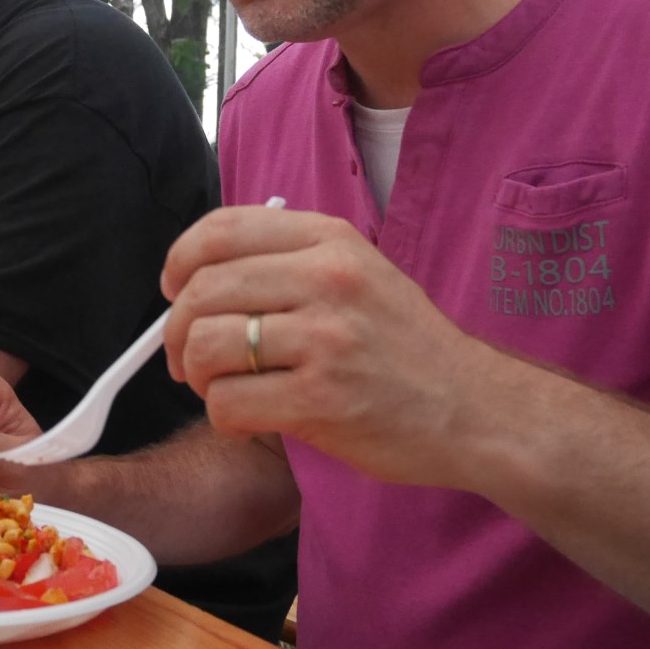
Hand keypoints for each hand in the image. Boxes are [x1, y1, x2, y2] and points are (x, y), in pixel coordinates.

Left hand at [161, 206, 504, 490]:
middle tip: (186, 360)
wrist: (475, 409)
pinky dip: (223, 416)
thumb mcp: (362, 276)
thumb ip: (291, 264)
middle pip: (204, 289)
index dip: (180, 260)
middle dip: (178, 331)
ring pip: (207, 345)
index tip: (173, 290)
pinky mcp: (321, 399)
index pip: (222, 229)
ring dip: (196, 375)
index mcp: (331, 241)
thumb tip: (200, 278)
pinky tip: (247, 418)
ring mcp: (325, 339)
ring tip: (217, 388)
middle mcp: (327, 279)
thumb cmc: (408, 349)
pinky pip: (229, 402)